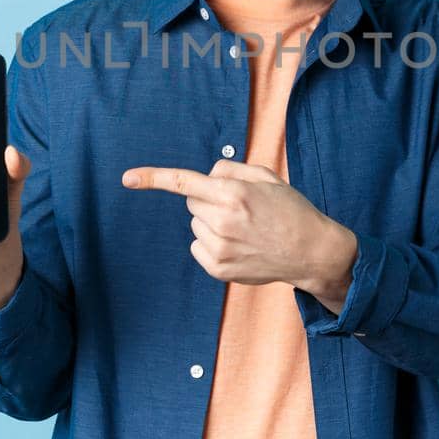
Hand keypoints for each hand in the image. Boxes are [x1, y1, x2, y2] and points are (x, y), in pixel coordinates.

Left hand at [121, 158, 356, 306]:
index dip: (153, 178)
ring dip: (212, 223)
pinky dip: (212, 243)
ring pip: (196, 225)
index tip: (128, 178)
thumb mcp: (266, 177)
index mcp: (233, 194)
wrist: (311, 251)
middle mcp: (223, 221)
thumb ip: (230, 170)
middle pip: (192, 203)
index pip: (184, 183)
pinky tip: (239, 245)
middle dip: (208, 200)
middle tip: (240, 208)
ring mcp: (219, 248)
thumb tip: (204, 178)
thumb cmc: (290, 209)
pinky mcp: (218, 268)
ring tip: (245, 229)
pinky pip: (198, 246)